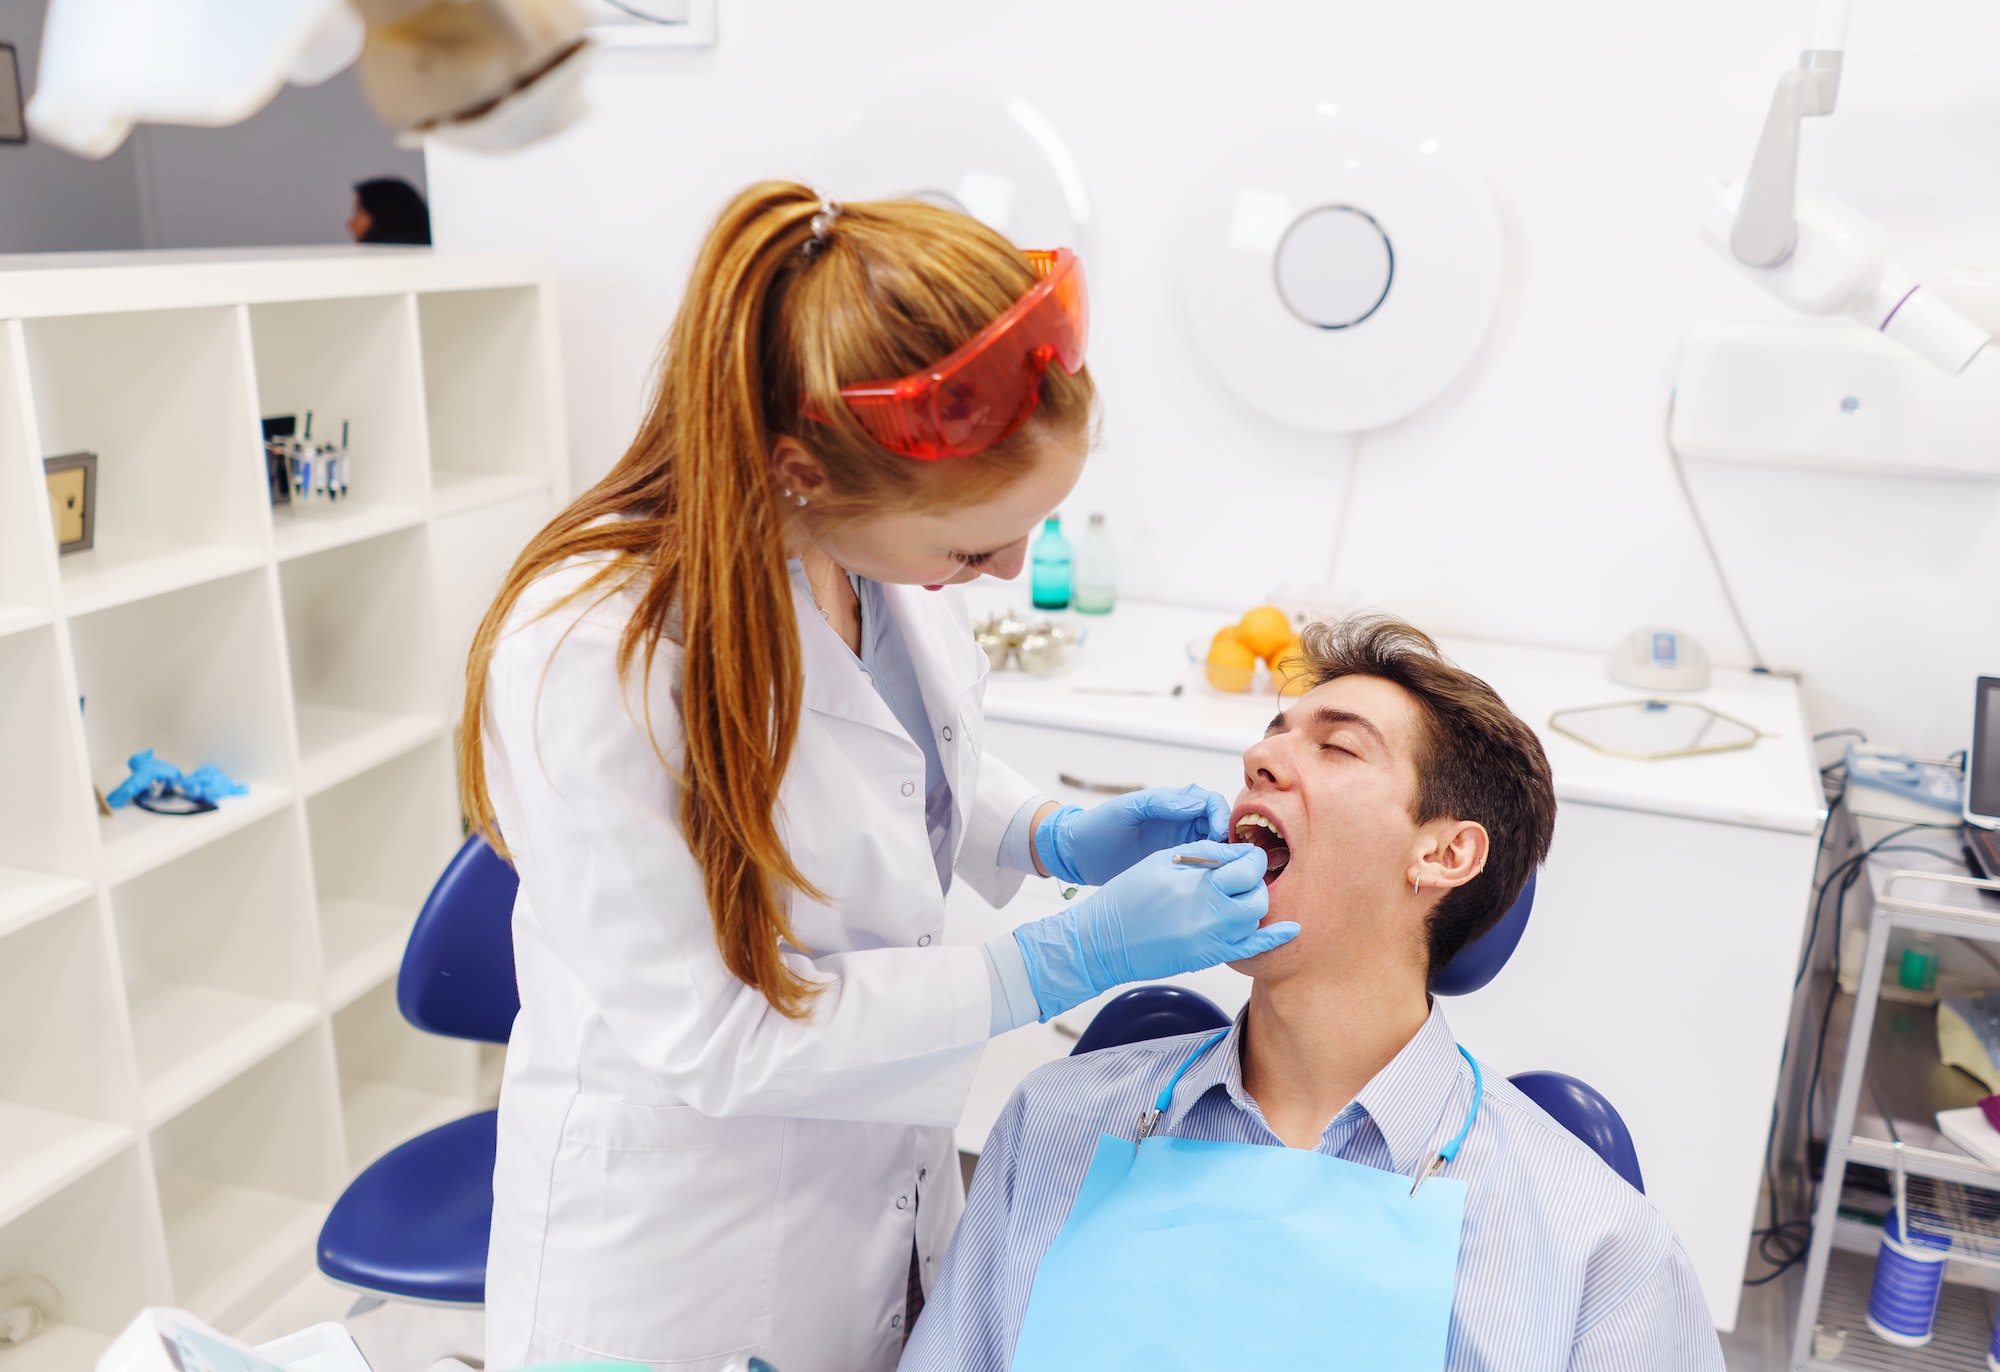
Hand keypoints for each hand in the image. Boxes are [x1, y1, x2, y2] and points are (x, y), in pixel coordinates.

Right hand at [1012, 841, 1300, 1019]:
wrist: (1103, 941)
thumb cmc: (1127, 896)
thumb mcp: (1163, 861)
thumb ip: (1205, 854)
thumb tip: (1237, 851)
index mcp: (1199, 886)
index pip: (1248, 866)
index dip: (1249, 856)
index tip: (1242, 854)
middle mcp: (1212, 916)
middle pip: (1258, 895)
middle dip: (1254, 880)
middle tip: (1239, 874)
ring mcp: (1212, 941)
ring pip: (1254, 919)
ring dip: (1252, 903)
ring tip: (1235, 894)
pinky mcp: (1208, 957)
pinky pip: (1251, 949)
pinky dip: (1273, 938)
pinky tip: (1291, 930)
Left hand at [1035, 785, 1232, 886]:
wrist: (1078, 855)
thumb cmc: (1098, 825)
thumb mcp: (1127, 809)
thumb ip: (1161, 803)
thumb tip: (1196, 804)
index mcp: (1172, 804)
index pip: (1210, 803)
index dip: (1220, 816)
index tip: (1218, 835)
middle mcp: (1180, 822)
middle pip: (1219, 825)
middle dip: (1228, 840)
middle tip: (1228, 860)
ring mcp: (1178, 845)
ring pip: (1214, 847)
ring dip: (1223, 858)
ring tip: (1223, 875)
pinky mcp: (1173, 866)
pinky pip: (1200, 866)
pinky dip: (1210, 873)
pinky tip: (1211, 884)